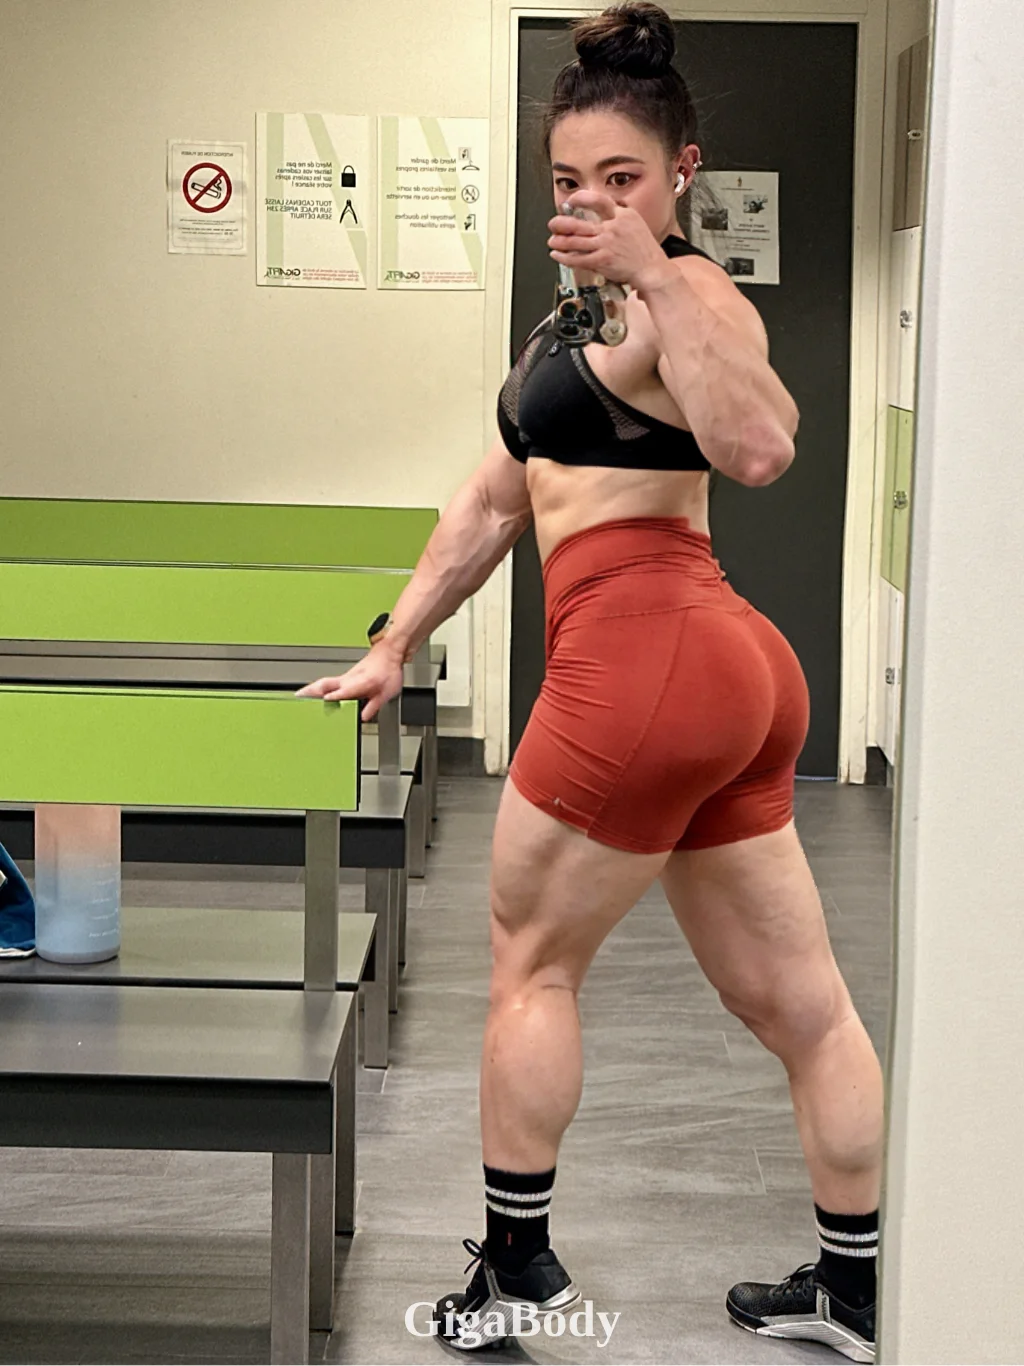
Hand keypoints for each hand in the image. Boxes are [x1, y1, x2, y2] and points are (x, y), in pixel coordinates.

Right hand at [295, 643, 403, 721]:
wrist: (388, 652)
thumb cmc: (388, 670)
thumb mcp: (387, 693)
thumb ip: (374, 706)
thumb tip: (363, 717)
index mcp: (362, 682)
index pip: (345, 690)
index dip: (336, 696)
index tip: (326, 700)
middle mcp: (350, 679)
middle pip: (326, 684)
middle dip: (312, 691)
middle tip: (299, 698)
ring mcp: (345, 677)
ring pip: (325, 682)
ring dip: (311, 689)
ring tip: (299, 697)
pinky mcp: (345, 676)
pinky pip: (328, 682)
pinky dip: (317, 687)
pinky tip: (313, 694)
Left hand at [547, 191, 674, 292]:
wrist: (651, 269)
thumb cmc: (644, 250)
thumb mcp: (635, 223)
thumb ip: (618, 216)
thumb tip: (601, 211)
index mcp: (622, 215)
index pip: (598, 200)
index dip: (580, 197)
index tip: (571, 200)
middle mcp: (612, 228)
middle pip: (579, 222)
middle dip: (560, 223)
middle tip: (553, 223)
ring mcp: (606, 244)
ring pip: (575, 241)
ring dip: (559, 241)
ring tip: (552, 241)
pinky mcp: (602, 260)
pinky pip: (578, 258)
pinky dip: (564, 257)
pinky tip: (558, 255)